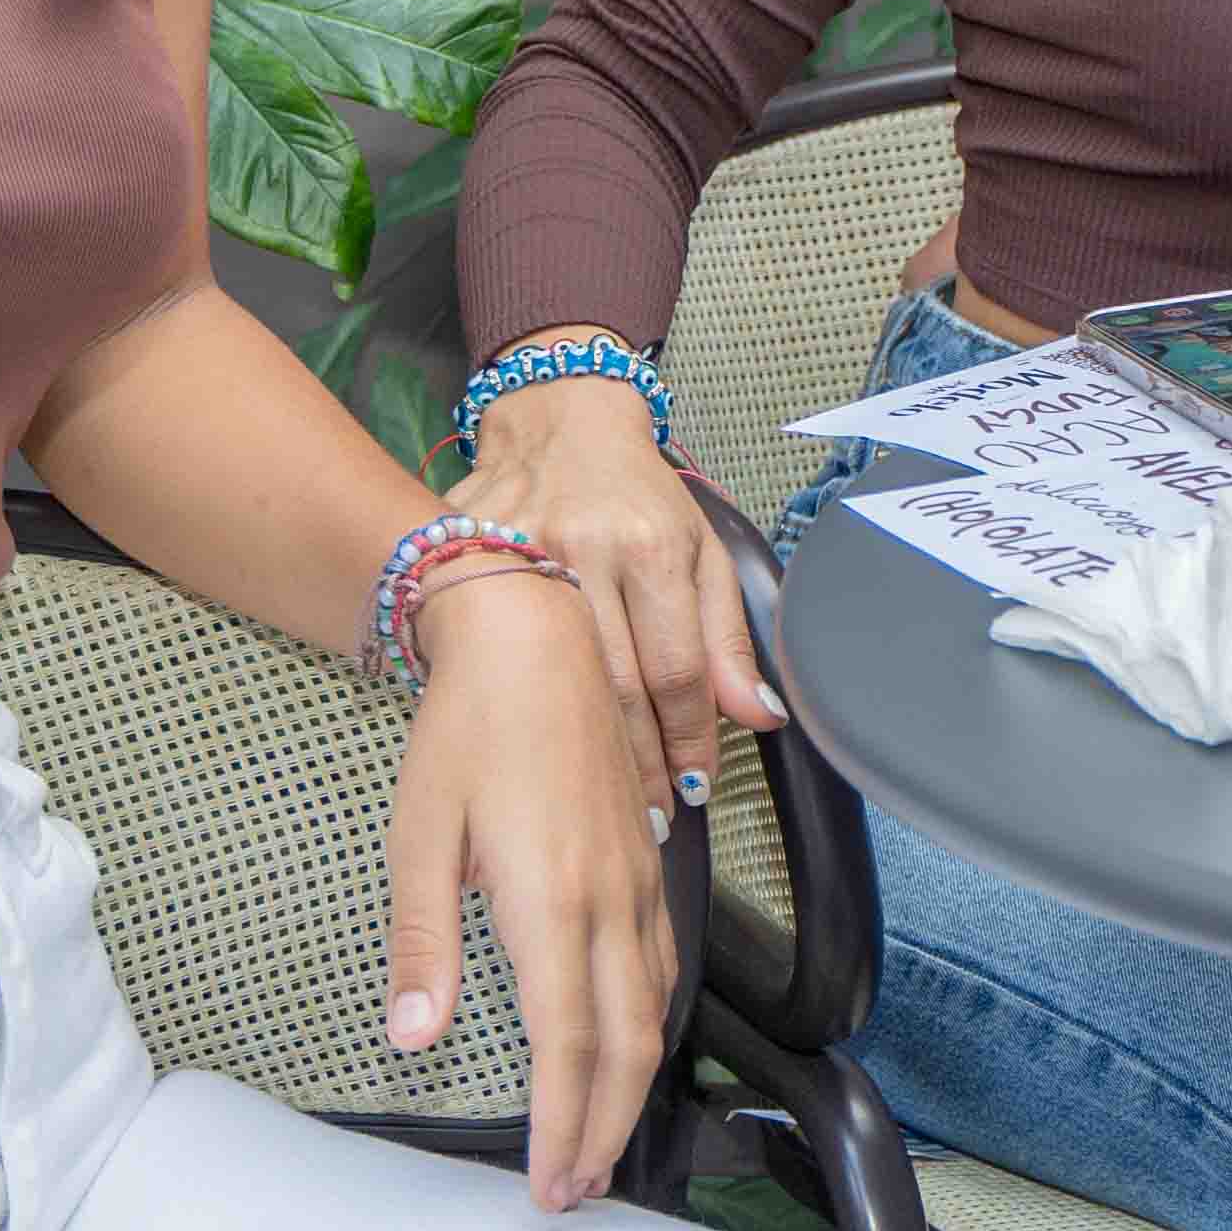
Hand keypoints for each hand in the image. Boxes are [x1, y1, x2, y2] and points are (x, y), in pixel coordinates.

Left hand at [391, 561, 682, 1210]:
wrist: (534, 632)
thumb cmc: (465, 730)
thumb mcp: (418, 837)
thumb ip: (423, 945)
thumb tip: (413, 1038)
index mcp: (551, 900)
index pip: (568, 1047)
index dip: (564, 1129)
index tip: (549, 1188)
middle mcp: (610, 898)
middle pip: (626, 1044)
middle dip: (606, 1130)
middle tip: (576, 1192)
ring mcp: (638, 876)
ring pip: (653, 1008)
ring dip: (630, 1086)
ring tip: (599, 1142)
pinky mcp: (646, 855)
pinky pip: (662, 961)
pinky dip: (648, 1024)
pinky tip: (626, 1045)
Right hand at [463, 363, 775, 811]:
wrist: (558, 415)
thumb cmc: (637, 491)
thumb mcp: (702, 548)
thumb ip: (728, 636)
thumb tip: (762, 717)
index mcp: (652, 547)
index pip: (677, 670)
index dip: (691, 740)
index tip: (699, 784)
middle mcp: (585, 549)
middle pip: (615, 687)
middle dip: (640, 764)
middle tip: (656, 815)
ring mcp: (517, 553)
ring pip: (554, 679)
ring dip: (587, 749)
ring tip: (610, 798)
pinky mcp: (468, 556)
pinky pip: (497, 647)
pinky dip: (521, 700)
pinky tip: (540, 740)